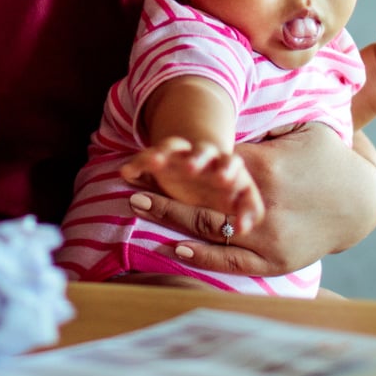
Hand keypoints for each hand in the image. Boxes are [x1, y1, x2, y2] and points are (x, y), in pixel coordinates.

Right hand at [120, 137, 264, 236]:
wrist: (202, 162)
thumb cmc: (224, 191)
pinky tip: (127, 172)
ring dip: (165, 154)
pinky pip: (149, 155)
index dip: (229, 172)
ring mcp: (181, 155)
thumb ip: (248, 211)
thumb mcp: (239, 200)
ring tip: (156, 161)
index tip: (225, 182)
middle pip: (204, 153)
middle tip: (193, 167)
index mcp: (228, 167)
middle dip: (198, 159)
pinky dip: (139, 163)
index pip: (233, 165)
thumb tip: (247, 226)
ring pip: (174, 148)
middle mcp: (205, 158)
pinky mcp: (162, 155)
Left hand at [130, 122, 375, 276]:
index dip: (178, 158)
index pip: (212, 163)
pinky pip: (232, 260)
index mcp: (267, 168)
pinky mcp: (274, 261)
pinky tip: (172, 246)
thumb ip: (264, 124)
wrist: (360, 203)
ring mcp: (268, 238)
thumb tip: (226, 117)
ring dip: (171, 218)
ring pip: (210, 229)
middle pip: (201, 198)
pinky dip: (201, 255)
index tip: (149, 152)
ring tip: (137, 207)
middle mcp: (264, 205)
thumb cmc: (325, 157)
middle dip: (162, 190)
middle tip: (127, 182)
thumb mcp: (301, 129)